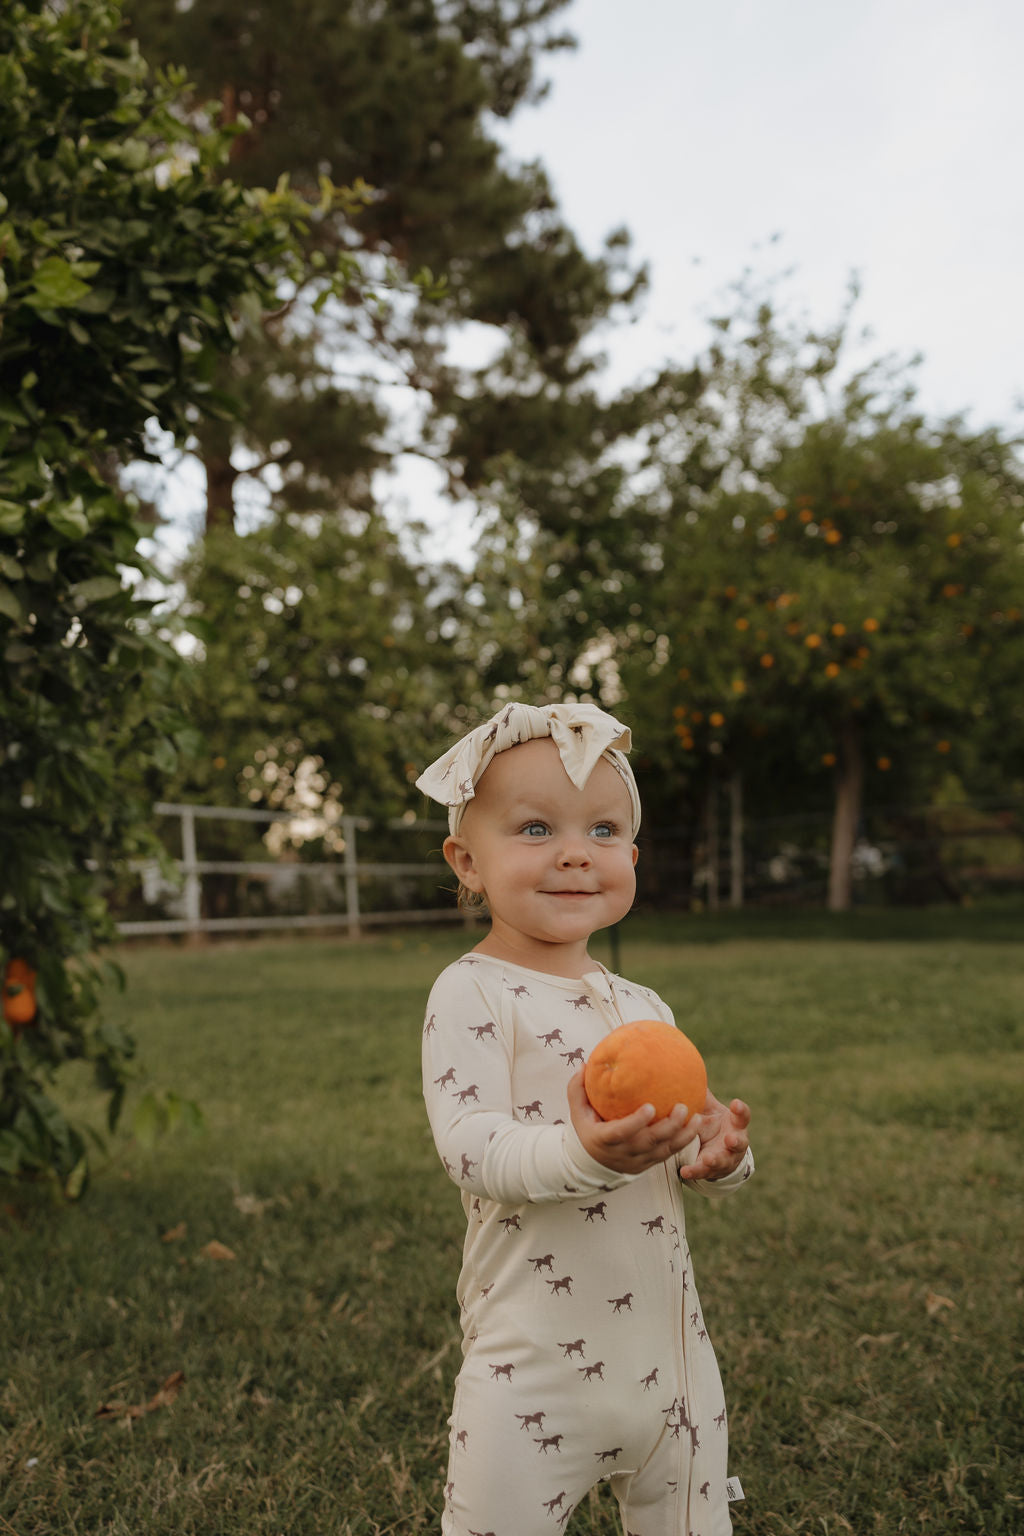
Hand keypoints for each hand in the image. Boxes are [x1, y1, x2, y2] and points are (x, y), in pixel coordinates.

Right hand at [567, 1068, 700, 1174]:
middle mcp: (623, 1153)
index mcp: (604, 1139)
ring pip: (664, 1151)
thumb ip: (577, 1089)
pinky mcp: (649, 1164)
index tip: (650, 1107)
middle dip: (668, 1128)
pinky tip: (696, 1125)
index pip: (622, 1133)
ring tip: (697, 1117)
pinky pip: (669, 1154)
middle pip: (649, 1143)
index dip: (636, 1123)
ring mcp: (638, 1161)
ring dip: (683, 1136)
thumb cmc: (586, 1129)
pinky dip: (684, 1141)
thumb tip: (585, 1064)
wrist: (591, 1164)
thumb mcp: (577, 1111)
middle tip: (682, 1107)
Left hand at [677, 1090, 750, 1181]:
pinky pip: (703, 1172)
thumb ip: (701, 1094)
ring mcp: (725, 1158)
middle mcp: (734, 1142)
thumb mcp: (708, 1109)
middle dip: (735, 1141)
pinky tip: (685, 1171)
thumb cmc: (712, 1123)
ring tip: (708, 1158)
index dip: (741, 1110)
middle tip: (730, 1138)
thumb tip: (686, 1068)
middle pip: (739, 1142)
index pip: (742, 1116)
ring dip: (716, 1159)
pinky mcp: (711, 1171)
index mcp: (735, 1124)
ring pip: (723, 1160)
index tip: (735, 1103)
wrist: (713, 1152)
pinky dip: (695, 1171)